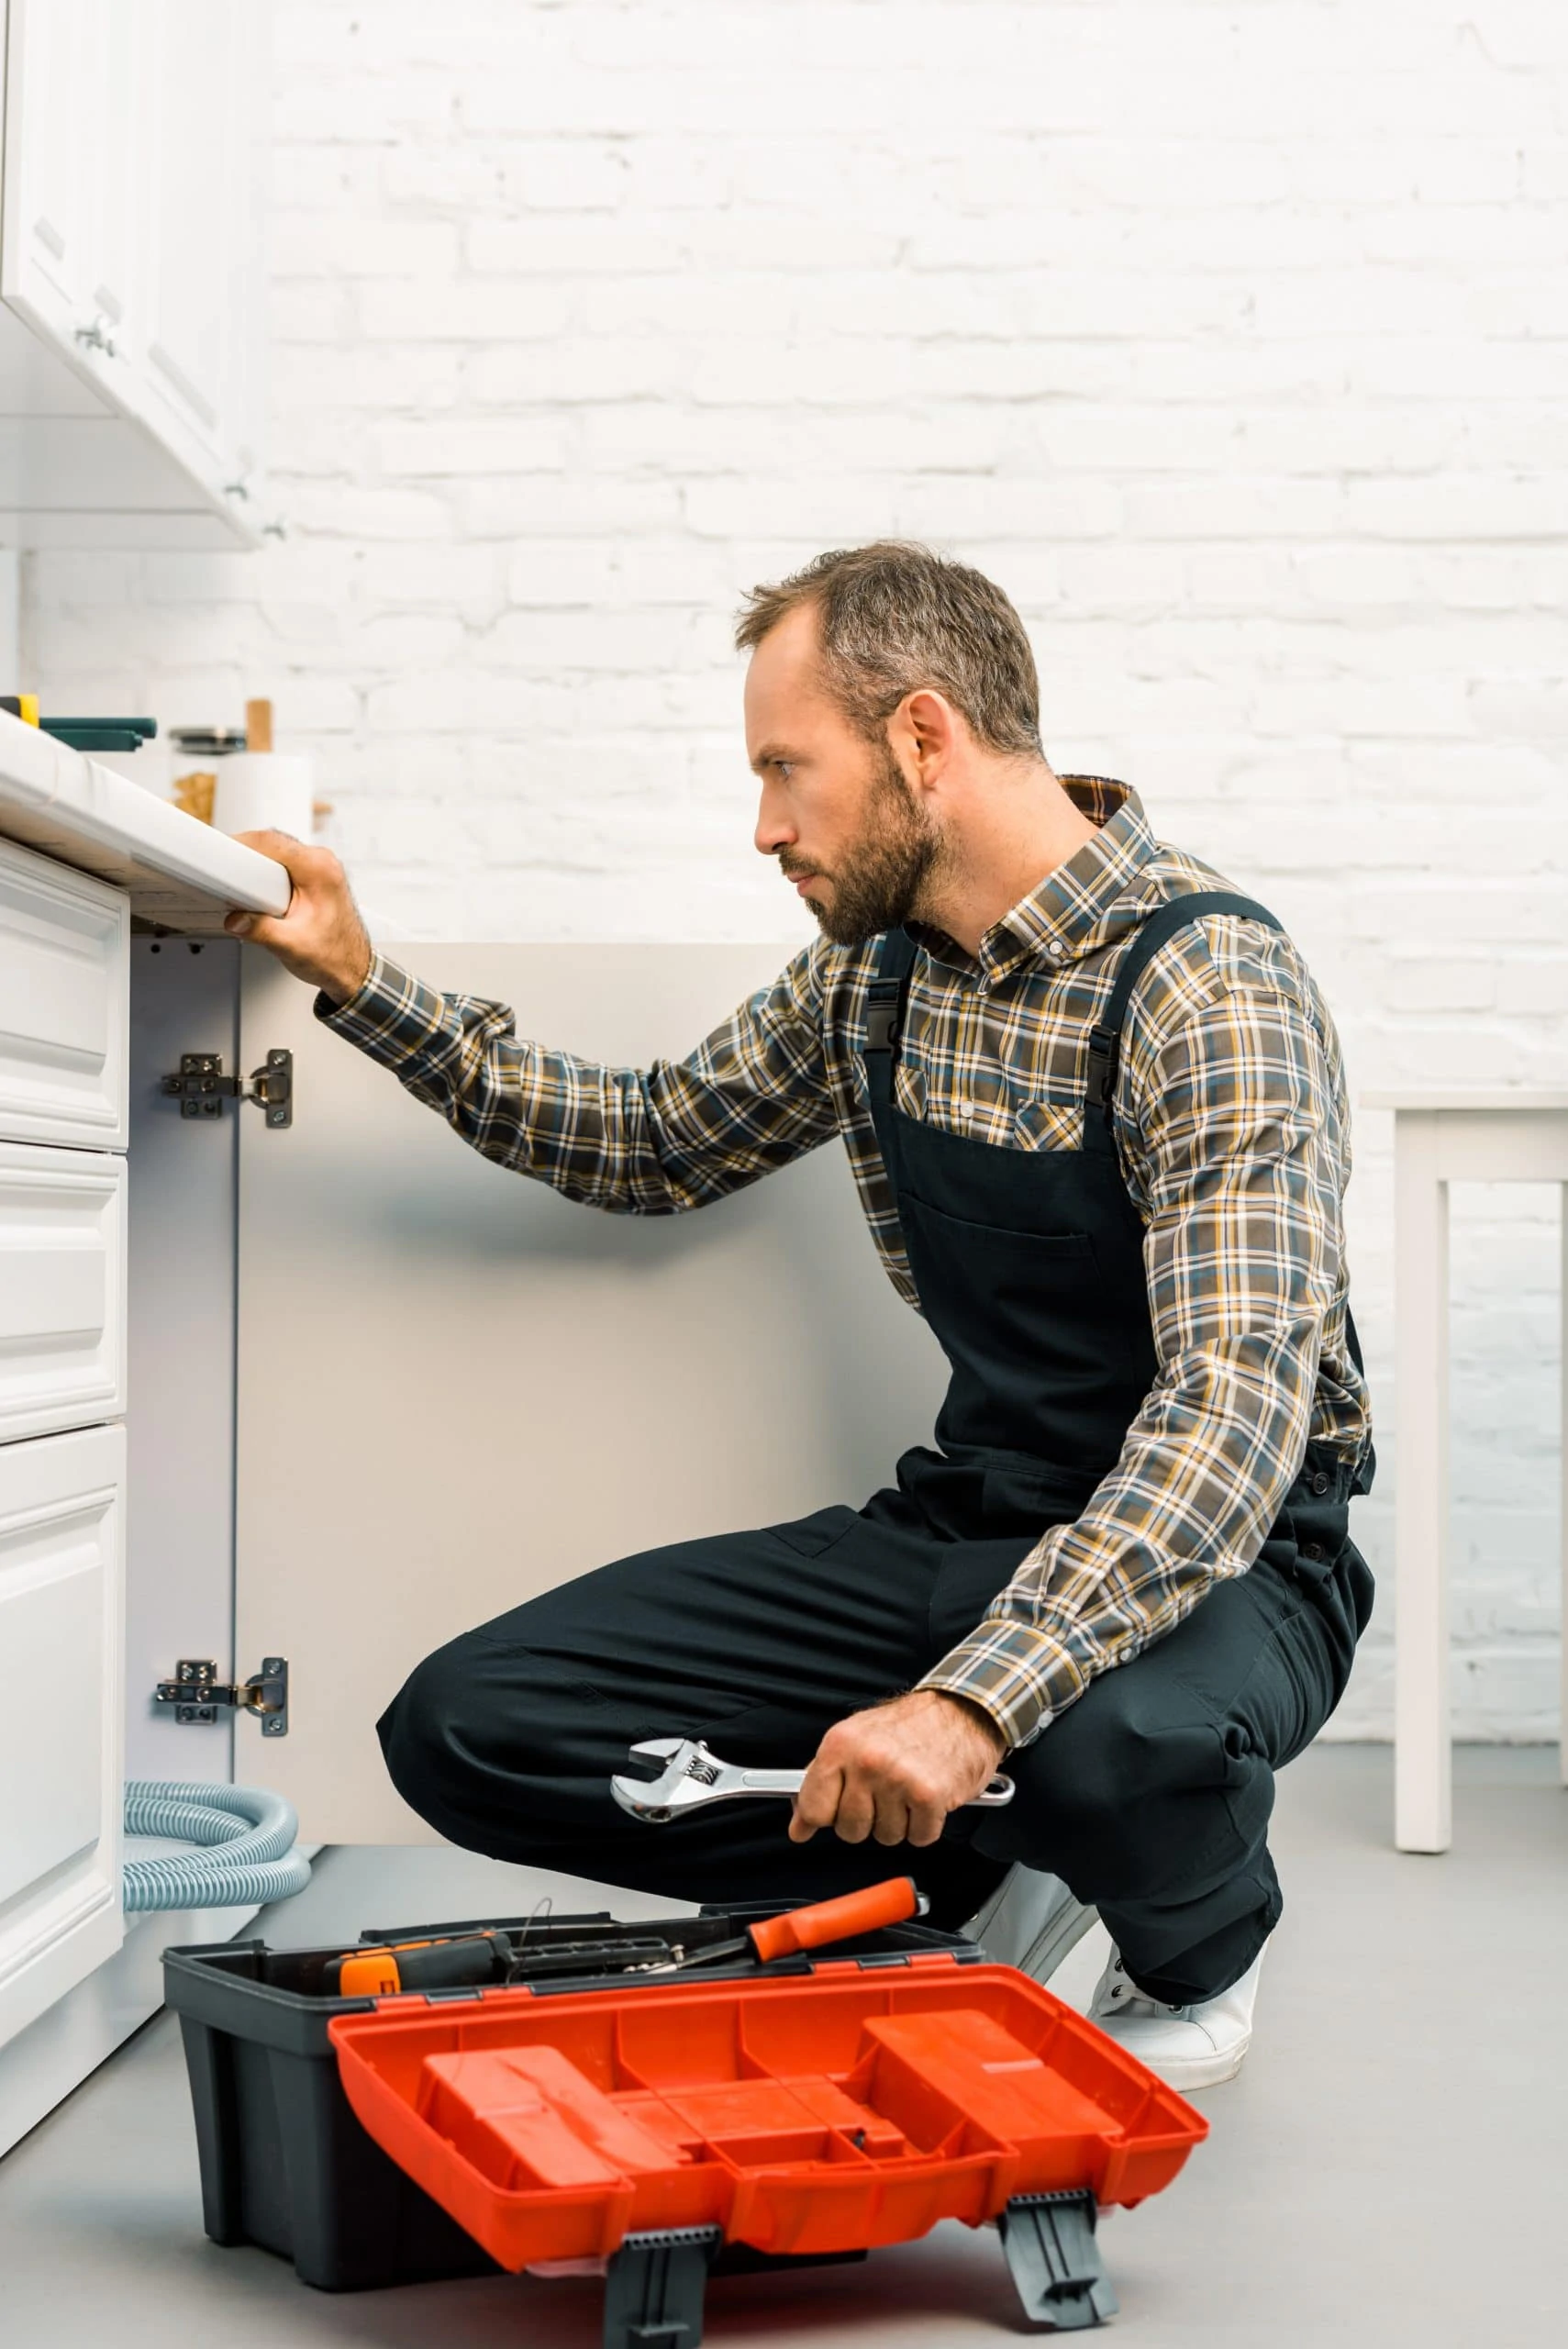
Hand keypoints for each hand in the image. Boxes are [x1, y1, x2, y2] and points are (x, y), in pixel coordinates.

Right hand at [223, 830, 372, 1004]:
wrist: (352, 969)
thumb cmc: (334, 957)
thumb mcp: (292, 946)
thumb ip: (261, 931)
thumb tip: (235, 919)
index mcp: (320, 870)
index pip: (272, 842)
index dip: (241, 846)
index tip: (220, 854)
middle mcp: (322, 863)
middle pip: (272, 842)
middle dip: (245, 855)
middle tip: (221, 872)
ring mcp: (320, 868)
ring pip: (277, 851)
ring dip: (254, 863)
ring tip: (234, 880)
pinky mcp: (314, 877)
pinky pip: (283, 863)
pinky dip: (265, 871)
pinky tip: (252, 886)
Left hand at [788, 1689, 1006, 1849]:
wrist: (964, 1709)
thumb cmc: (911, 1725)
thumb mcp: (855, 1740)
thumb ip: (823, 1780)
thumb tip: (799, 1823)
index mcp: (841, 1744)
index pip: (813, 1808)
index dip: (825, 1817)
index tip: (833, 1814)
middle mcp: (867, 1760)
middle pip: (849, 1830)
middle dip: (868, 1820)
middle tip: (884, 1793)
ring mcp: (897, 1778)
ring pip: (885, 1837)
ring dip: (900, 1822)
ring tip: (907, 1791)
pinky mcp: (929, 1795)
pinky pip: (919, 1837)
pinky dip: (926, 1826)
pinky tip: (927, 1800)